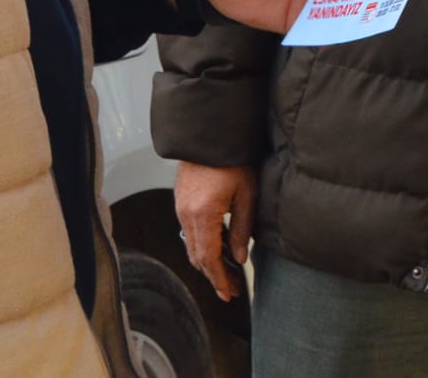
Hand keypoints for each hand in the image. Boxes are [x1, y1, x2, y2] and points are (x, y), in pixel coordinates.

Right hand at [174, 162, 255, 302]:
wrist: (210, 134)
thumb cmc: (233, 160)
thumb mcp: (246, 195)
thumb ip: (242, 229)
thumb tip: (239, 258)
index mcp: (203, 214)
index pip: (209, 258)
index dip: (219, 278)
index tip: (228, 293)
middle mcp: (186, 214)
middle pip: (197, 256)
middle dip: (213, 275)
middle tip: (231, 289)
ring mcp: (180, 207)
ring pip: (191, 245)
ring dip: (207, 262)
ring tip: (227, 272)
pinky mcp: (180, 201)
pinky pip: (188, 232)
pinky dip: (201, 245)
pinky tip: (217, 249)